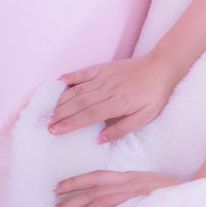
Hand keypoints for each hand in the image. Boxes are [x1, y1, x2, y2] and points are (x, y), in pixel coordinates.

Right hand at [51, 53, 177, 141]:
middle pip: (79, 103)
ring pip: (78, 89)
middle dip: (59, 114)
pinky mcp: (104, 67)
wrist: (162, 66)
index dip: (71, 123)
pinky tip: (57, 83)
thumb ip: (122, 129)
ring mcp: (105, 76)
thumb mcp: (145, 117)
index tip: (55, 131)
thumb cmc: (155, 95)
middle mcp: (109, 89)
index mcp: (119, 103)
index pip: (90, 115)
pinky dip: (69, 77)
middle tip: (43, 124)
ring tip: (46, 111)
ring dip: (60, 100)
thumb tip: (98, 140)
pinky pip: (83, 72)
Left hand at [53, 170, 179, 206]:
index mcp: (132, 177)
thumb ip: (133, 192)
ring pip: (98, 200)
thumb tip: (113, 204)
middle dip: (70, 200)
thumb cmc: (175, 197)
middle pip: (93, 189)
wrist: (196, 200)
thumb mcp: (152, 189)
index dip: (77, 180)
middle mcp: (131, 181)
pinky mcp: (138, 203)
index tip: (57, 188)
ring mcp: (134, 193)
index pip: (100, 176)